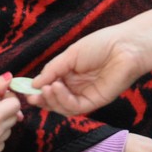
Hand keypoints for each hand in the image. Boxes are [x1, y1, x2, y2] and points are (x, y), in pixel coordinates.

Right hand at [29, 25, 143, 115]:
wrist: (126, 46)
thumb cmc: (101, 44)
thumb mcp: (70, 55)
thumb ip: (52, 69)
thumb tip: (33, 83)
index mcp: (71, 73)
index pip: (50, 86)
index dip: (38, 90)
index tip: (26, 90)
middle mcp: (77, 86)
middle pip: (55, 100)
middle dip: (42, 100)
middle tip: (31, 97)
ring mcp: (86, 95)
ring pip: (63, 106)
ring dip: (51, 100)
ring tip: (45, 90)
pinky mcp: (96, 101)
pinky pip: (76, 107)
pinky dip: (63, 100)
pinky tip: (56, 89)